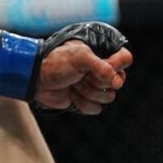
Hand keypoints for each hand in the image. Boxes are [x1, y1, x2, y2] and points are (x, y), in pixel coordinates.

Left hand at [0, 21, 130, 113]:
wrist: (36, 79)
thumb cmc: (56, 62)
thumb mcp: (79, 58)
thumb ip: (101, 67)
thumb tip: (117, 82)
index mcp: (100, 53)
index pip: (126, 58)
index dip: (116, 64)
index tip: (103, 64)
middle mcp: (101, 69)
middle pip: (119, 81)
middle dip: (97, 81)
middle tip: (80, 74)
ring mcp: (94, 85)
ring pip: (108, 97)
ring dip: (88, 92)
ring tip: (74, 83)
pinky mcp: (87, 100)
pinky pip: (97, 108)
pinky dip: (82, 103)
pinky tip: (71, 95)